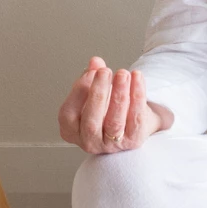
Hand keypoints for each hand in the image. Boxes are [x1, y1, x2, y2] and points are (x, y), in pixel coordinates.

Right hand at [58, 56, 174, 153]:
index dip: (79, 92)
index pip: (68, 114)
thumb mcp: (93, 93)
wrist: (131, 126)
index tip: (91, 72)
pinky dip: (137, 96)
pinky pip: (136, 118)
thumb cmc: (105, 110)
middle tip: (105, 71)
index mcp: (71, 131)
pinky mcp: (133, 141)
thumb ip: (91, 77)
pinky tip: (137, 78)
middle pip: (91, 121)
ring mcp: (111, 145)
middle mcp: (89, 142)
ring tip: (123, 74)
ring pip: (114, 122)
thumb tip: (95, 62)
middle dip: (98, 93)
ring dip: (119, 95)